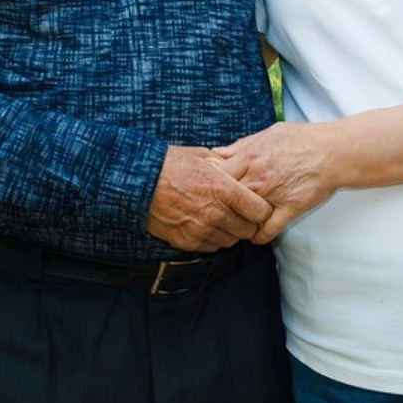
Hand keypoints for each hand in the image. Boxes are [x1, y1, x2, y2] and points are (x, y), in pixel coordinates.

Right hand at [146, 145, 272, 251]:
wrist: (140, 183)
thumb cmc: (172, 164)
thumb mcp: (205, 156)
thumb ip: (227, 166)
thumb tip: (241, 167)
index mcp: (224, 190)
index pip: (260, 211)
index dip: (262, 208)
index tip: (259, 204)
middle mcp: (216, 214)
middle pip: (248, 230)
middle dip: (250, 222)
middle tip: (245, 213)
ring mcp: (201, 230)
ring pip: (231, 240)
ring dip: (232, 231)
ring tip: (226, 217)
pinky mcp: (188, 242)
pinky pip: (212, 246)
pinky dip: (215, 238)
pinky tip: (210, 225)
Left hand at [215, 122, 337, 244]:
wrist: (334, 151)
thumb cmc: (303, 139)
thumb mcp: (269, 133)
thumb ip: (242, 144)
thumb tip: (218, 152)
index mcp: (251, 157)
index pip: (216, 175)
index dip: (210, 182)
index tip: (210, 187)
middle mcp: (259, 178)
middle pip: (225, 197)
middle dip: (219, 204)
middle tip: (217, 208)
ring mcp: (273, 196)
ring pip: (242, 216)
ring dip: (236, 221)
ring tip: (234, 222)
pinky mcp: (289, 210)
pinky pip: (266, 231)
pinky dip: (257, 236)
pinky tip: (254, 234)